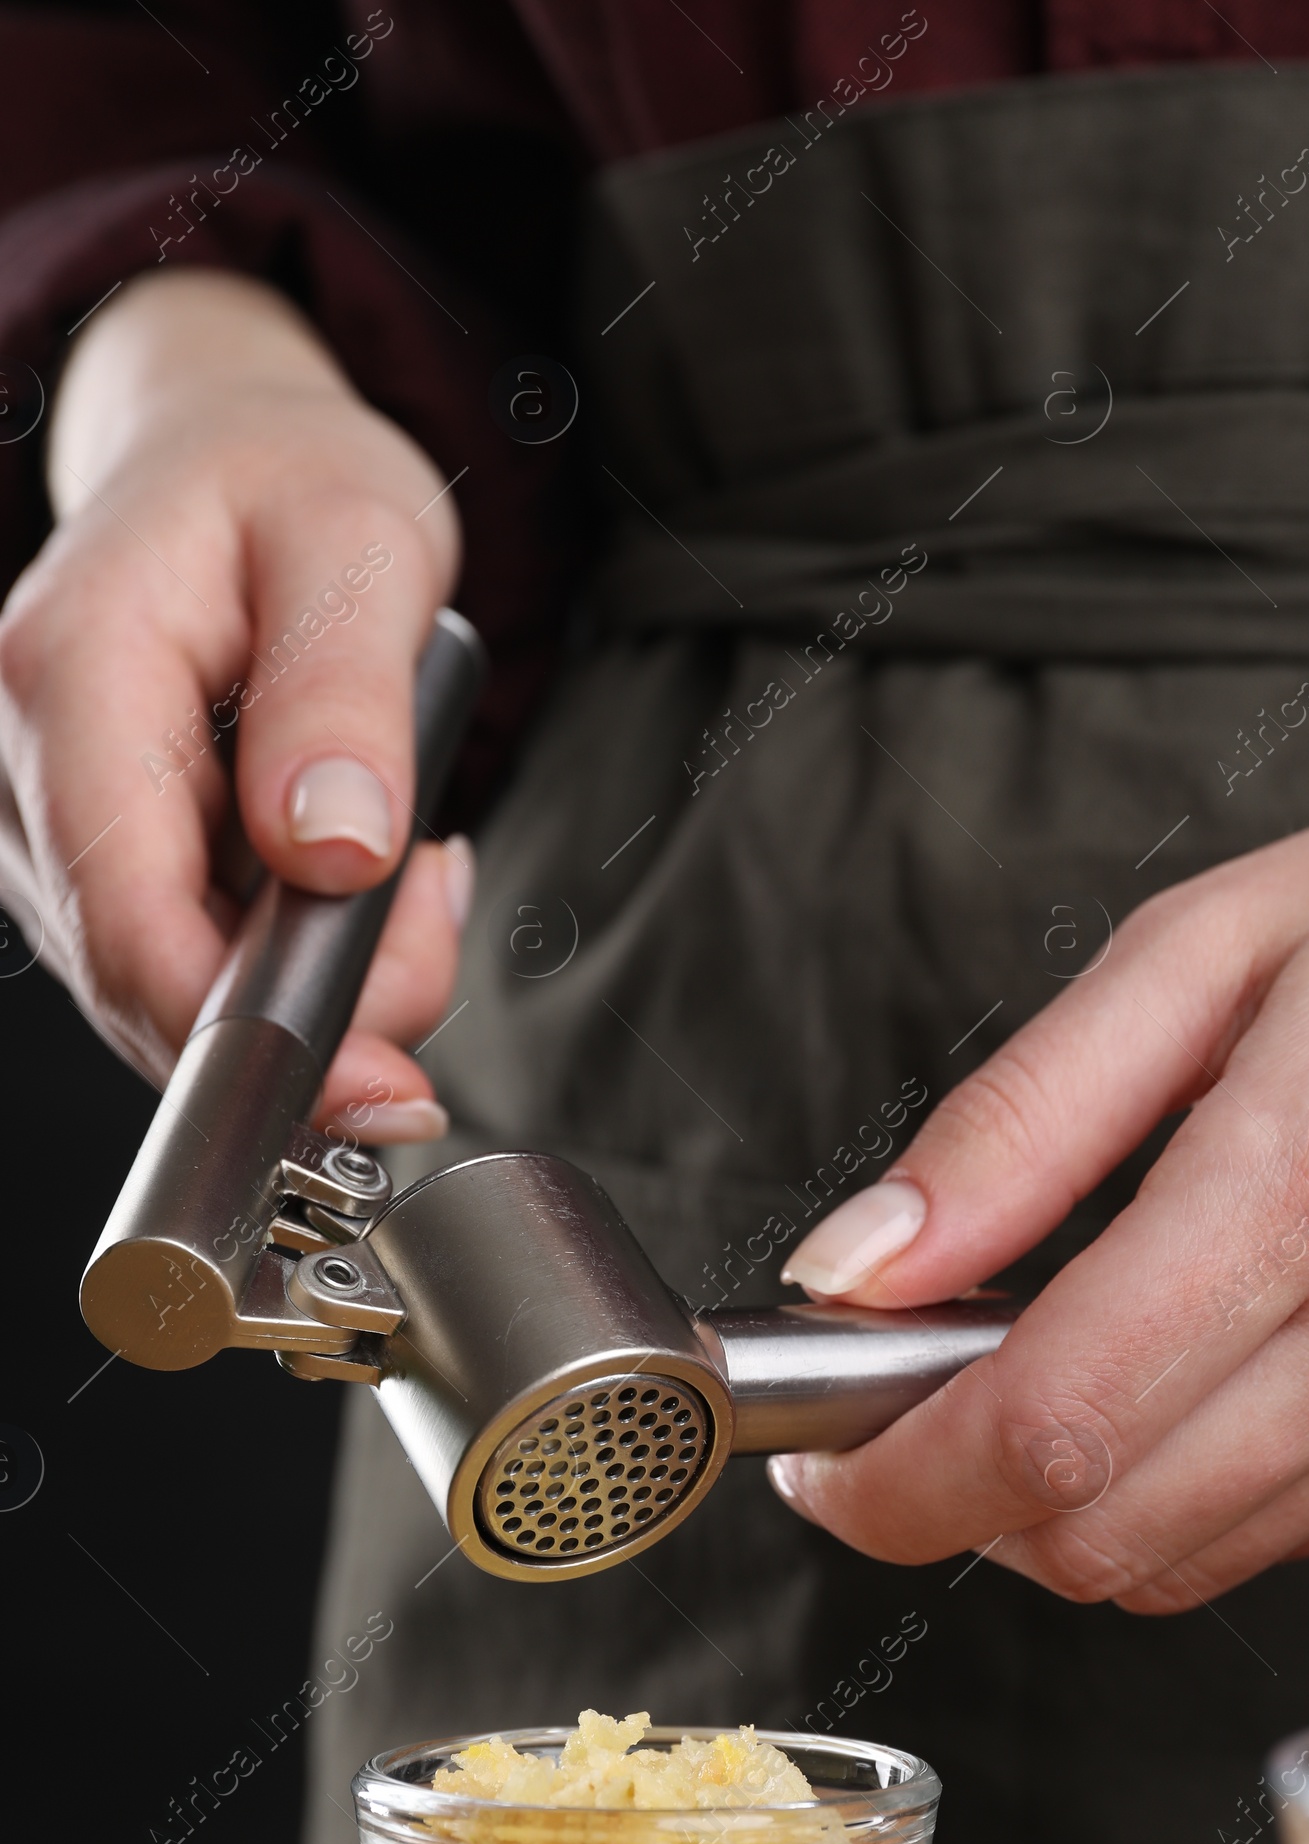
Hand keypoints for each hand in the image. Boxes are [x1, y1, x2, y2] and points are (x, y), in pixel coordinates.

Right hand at [0, 267, 466, 1136]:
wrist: (230, 459)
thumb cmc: (290, 485)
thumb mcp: (361, 548)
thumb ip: (345, 701)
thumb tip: (332, 857)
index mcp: (71, 673)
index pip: (129, 918)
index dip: (247, 1033)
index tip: (378, 1089)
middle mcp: (26, 766)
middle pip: (156, 981)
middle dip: (324, 1001)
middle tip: (436, 897)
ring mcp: (48, 828)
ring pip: (180, 992)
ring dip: (323, 971)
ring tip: (405, 848)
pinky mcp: (92, 866)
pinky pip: (195, 965)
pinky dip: (294, 953)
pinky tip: (350, 868)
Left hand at [769, 753, 1308, 1610]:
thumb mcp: (1197, 949)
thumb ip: (1013, 1127)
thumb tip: (861, 1268)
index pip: (1055, 1423)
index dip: (901, 1481)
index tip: (828, 1462)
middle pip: (1109, 1535)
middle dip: (961, 1510)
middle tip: (911, 1413)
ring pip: (1191, 1564)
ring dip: (1067, 1511)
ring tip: (1042, 1378)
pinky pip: (1287, 1537)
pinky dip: (1184, 1495)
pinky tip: (1177, 1382)